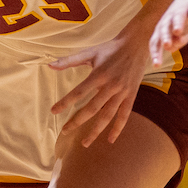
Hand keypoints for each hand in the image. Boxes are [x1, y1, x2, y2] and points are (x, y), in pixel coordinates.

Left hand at [47, 31, 151, 146]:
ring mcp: (122, 92)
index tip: (53, 111)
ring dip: (96, 130)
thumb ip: (69, 60)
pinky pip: (124, 115)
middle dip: (77, 121)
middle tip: (65, 131)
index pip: (78, 92)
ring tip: (85, 143)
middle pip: (91, 108)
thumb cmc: (110, 48)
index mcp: (98, 74)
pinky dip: (118, 128)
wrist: (137, 44)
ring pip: (107, 116)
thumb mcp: (90, 52)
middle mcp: (110, 85)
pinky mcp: (131, 95)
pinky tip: (110, 140)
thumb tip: (50, 65)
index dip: (65, 102)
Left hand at [151, 0, 187, 63]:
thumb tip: (170, 48)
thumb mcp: (177, 37)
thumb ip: (174, 44)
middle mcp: (168, 20)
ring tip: (178, 31)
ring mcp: (180, 12)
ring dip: (177, 24)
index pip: (155, 42)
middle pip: (164, 29)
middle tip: (166, 45)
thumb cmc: (181, 23)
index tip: (156, 65)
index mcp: (162, 30)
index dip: (155, 53)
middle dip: (165, 37)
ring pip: (177, 18)